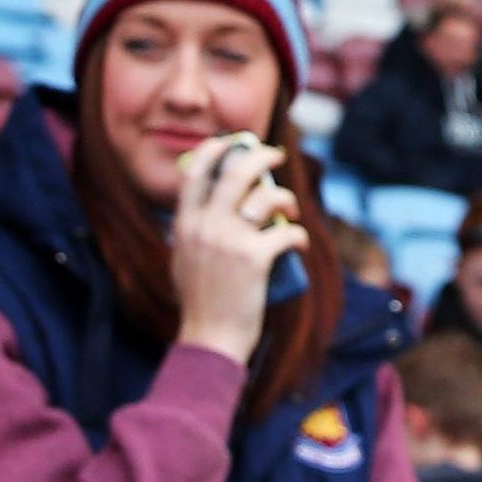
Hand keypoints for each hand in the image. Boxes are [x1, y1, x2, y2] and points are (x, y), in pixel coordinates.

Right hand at [165, 135, 305, 361]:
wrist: (209, 339)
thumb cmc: (199, 304)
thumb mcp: (183, 260)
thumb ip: (192, 233)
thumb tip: (209, 209)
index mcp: (185, 225)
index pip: (196, 172)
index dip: (216, 150)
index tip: (233, 143)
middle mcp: (205, 226)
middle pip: (237, 173)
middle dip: (261, 157)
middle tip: (276, 157)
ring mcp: (230, 240)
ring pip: (267, 197)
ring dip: (286, 199)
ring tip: (289, 211)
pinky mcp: (255, 259)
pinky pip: (286, 232)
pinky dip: (298, 234)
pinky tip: (299, 243)